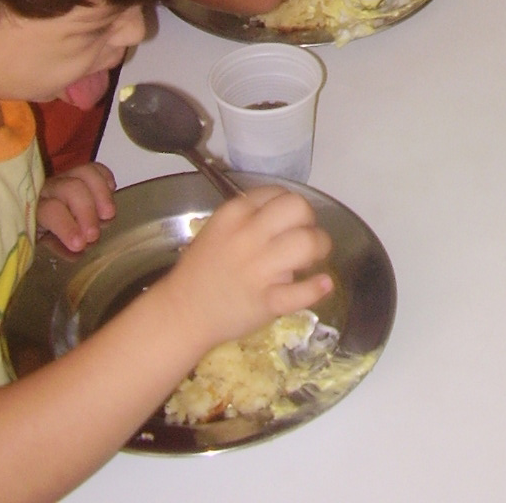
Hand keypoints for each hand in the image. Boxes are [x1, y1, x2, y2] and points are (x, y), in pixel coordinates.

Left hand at [37, 162, 116, 252]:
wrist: (28, 219)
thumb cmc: (34, 235)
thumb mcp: (38, 245)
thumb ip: (56, 246)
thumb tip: (77, 251)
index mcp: (35, 208)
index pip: (52, 210)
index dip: (67, 226)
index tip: (80, 244)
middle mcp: (48, 188)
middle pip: (72, 188)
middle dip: (87, 211)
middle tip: (95, 234)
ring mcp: (63, 178)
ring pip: (86, 172)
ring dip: (102, 193)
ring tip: (109, 214)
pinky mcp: (76, 173)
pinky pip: (94, 168)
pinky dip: (105, 178)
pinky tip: (111, 193)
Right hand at [158, 186, 332, 351]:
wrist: (182, 314)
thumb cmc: (200, 271)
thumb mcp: (218, 230)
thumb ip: (249, 216)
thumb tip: (285, 213)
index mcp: (234, 214)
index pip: (277, 193)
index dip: (290, 204)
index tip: (291, 219)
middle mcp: (248, 236)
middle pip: (298, 208)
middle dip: (309, 220)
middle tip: (305, 234)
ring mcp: (259, 268)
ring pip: (306, 242)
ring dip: (319, 247)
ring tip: (313, 257)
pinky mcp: (267, 300)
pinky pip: (301, 291)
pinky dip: (316, 287)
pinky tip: (323, 283)